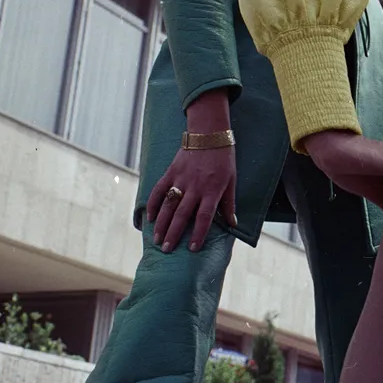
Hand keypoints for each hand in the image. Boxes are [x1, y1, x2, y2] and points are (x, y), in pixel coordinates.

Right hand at [146, 90, 236, 251]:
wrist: (209, 133)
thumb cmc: (224, 158)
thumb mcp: (232, 180)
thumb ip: (229, 203)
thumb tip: (233, 224)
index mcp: (212, 190)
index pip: (204, 217)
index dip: (198, 233)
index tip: (193, 249)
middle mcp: (195, 187)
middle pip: (182, 215)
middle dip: (174, 234)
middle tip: (166, 250)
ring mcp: (181, 179)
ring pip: (168, 205)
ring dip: (161, 223)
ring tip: (157, 239)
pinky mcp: (171, 171)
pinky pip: (159, 190)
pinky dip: (153, 204)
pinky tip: (149, 218)